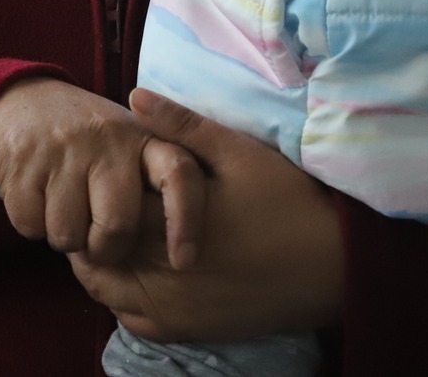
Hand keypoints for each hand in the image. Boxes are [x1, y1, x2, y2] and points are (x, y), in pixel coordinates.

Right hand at [0, 78, 204, 268]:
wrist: (19, 100)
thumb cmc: (87, 140)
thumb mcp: (127, 145)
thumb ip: (152, 183)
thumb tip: (177, 251)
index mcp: (141, 136)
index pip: (179, 175)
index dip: (186, 222)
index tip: (183, 261)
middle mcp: (106, 137)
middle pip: (117, 226)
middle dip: (104, 249)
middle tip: (94, 238)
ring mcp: (61, 148)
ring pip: (68, 234)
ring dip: (63, 238)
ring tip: (62, 207)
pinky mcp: (21, 161)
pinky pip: (30, 225)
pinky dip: (31, 225)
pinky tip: (35, 196)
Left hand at [69, 90, 341, 343]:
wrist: (335, 264)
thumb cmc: (287, 200)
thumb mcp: (236, 152)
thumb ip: (181, 125)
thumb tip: (132, 95)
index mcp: (168, 229)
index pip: (101, 215)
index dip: (93, 193)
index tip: (100, 175)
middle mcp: (163, 279)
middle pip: (96, 259)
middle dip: (92, 230)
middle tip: (102, 202)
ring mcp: (175, 312)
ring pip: (108, 294)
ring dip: (104, 266)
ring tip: (120, 233)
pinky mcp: (192, 331)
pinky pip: (135, 322)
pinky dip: (124, 298)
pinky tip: (141, 270)